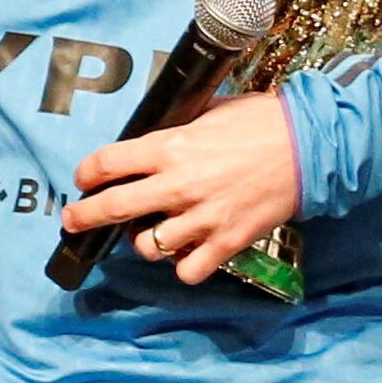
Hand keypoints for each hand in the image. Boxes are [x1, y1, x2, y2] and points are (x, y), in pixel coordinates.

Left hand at [62, 88, 299, 283]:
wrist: (309, 146)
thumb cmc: (262, 121)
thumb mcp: (210, 112)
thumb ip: (178, 130)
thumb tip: (156, 138)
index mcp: (170, 146)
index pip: (108, 162)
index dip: (88, 172)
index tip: (84, 179)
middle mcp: (178, 184)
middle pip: (112, 208)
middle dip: (83, 217)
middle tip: (72, 221)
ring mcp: (201, 217)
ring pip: (146, 246)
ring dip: (142, 242)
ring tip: (151, 233)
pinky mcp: (225, 241)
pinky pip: (186, 270)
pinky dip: (182, 266)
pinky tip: (187, 254)